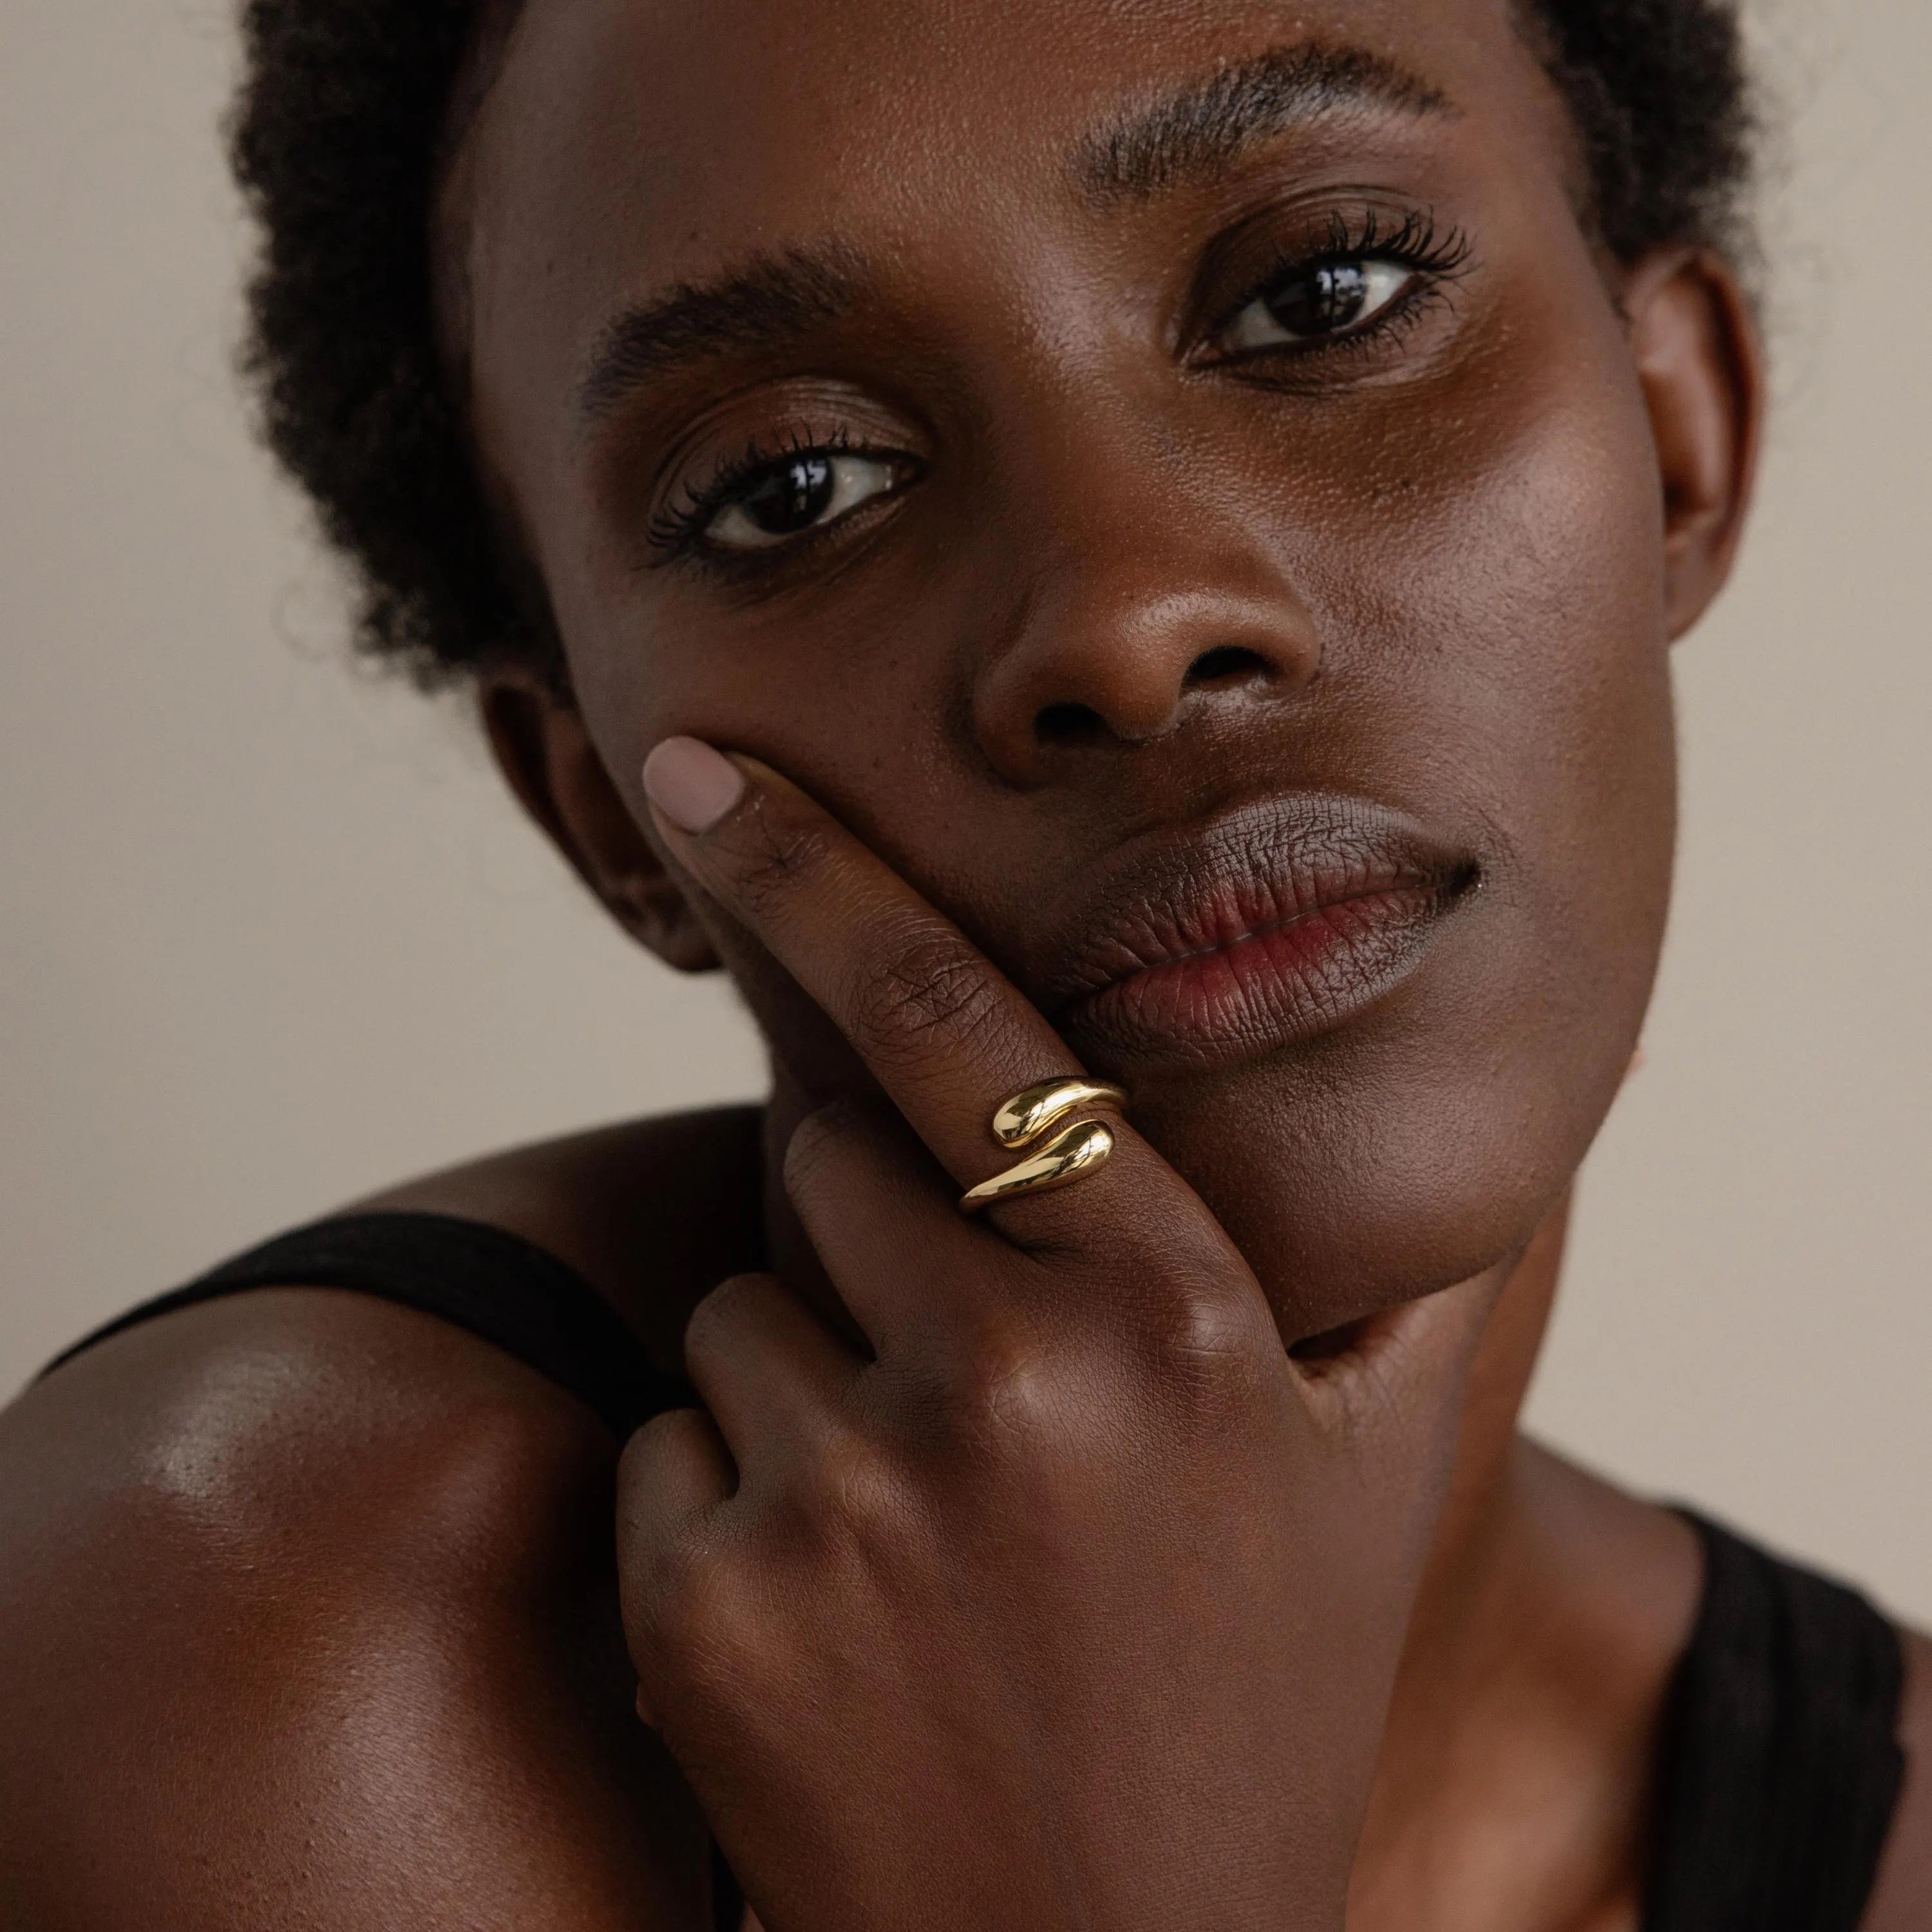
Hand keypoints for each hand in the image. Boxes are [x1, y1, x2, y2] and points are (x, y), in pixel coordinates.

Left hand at [617, 740, 1481, 1931]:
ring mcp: (850, 1494)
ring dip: (809, 1390)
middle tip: (979, 1407)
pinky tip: (842, 1625)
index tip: (695, 765)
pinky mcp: (711, 1606)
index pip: (952, 1012)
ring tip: (929, 1539)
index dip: (813, 870)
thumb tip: (1453, 1104)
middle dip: (884, 1248)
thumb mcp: (1368, 1470)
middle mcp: (1010, 1375)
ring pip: (739, 1313)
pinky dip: (725, 1513)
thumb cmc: (1244, 1691)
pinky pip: (668, 1448)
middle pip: (833, 1166)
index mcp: (1172, 1304)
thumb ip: (1405, 1266)